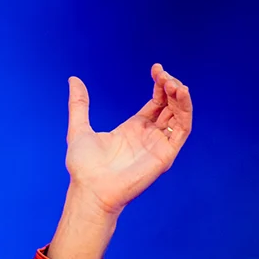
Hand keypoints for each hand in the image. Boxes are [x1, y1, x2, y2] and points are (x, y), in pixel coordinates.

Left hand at [65, 64, 191, 217]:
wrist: (89, 189)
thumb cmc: (83, 167)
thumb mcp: (79, 128)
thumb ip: (79, 104)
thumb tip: (73, 80)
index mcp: (133, 129)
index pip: (156, 102)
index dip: (160, 85)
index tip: (156, 69)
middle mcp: (149, 136)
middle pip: (170, 106)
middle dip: (171, 87)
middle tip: (164, 74)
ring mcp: (159, 145)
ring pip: (179, 115)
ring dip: (180, 97)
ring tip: (174, 82)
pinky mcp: (166, 154)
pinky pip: (182, 129)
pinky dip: (184, 111)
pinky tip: (180, 94)